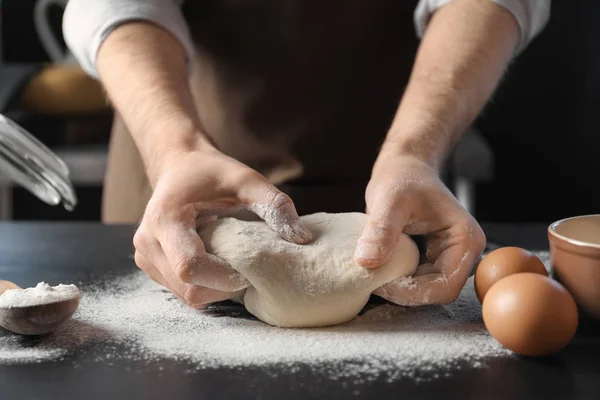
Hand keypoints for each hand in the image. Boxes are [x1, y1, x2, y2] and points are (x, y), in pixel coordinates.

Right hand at [133, 147, 311, 308]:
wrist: (178, 166)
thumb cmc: (211, 172)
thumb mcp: (246, 179)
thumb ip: (274, 204)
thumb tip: (302, 238)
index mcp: (165, 219)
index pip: (190, 267)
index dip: (223, 277)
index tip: (248, 271)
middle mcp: (148, 243)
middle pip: (188, 289)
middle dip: (222, 287)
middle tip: (246, 270)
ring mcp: (145, 258)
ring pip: (185, 295)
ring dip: (214, 289)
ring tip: (232, 265)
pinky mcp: (151, 266)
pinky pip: (181, 291)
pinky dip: (204, 286)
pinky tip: (217, 265)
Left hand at [354, 154, 484, 305]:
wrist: (403, 168)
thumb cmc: (402, 177)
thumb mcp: (390, 199)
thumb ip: (381, 229)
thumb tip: (366, 262)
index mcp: (466, 240)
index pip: (444, 286)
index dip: (412, 292)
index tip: (379, 283)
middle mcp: (464, 254)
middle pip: (436, 293)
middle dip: (404, 293)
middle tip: (370, 281)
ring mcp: (449, 258)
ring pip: (425, 291)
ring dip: (399, 289)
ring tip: (371, 275)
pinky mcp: (432, 260)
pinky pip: (416, 282)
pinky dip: (396, 281)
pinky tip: (377, 270)